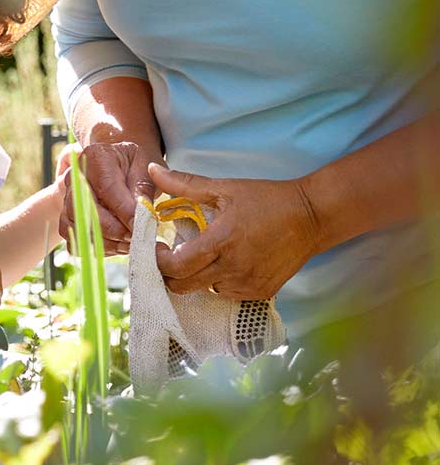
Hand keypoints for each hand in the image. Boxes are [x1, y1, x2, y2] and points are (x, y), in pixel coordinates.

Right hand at [60, 141, 163, 254]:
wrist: (116, 168)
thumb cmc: (133, 166)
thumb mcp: (145, 168)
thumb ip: (143, 191)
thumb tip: (142, 217)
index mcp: (95, 158)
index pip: (107, 189)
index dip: (124, 212)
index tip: (141, 227)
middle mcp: (74, 178)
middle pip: (89, 212)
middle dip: (116, 231)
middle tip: (138, 238)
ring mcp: (66, 199)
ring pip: (80, 229)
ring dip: (107, 243)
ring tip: (130, 242)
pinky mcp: (66, 219)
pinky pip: (75, 242)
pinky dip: (96, 248)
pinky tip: (116, 245)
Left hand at [150, 163, 321, 299]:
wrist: (311, 217)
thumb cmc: (266, 199)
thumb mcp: (224, 188)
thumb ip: (184, 184)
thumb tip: (153, 171)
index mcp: (221, 241)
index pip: (175, 267)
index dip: (158, 261)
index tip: (159, 247)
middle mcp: (232, 268)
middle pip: (183, 287)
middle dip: (171, 274)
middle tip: (173, 256)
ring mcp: (247, 284)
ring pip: (204, 291)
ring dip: (197, 277)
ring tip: (206, 254)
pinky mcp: (260, 292)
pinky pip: (227, 293)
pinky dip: (220, 281)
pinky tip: (227, 262)